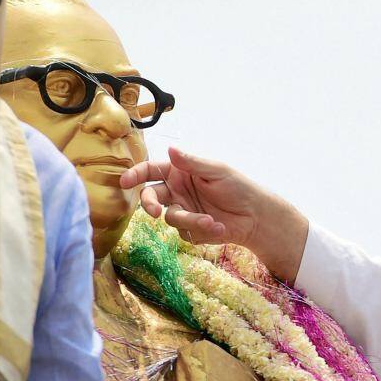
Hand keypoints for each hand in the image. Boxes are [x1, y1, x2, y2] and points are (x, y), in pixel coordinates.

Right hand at [120, 147, 307, 279]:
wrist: (255, 216)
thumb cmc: (238, 187)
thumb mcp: (216, 170)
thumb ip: (192, 162)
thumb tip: (170, 148)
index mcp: (180, 173)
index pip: (151, 171)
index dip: (136, 175)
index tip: (125, 182)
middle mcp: (177, 192)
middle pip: (151, 198)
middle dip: (148, 205)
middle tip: (154, 212)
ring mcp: (183, 212)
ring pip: (170, 218)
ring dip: (190, 220)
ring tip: (210, 221)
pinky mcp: (190, 231)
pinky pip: (185, 233)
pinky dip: (201, 230)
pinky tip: (219, 227)